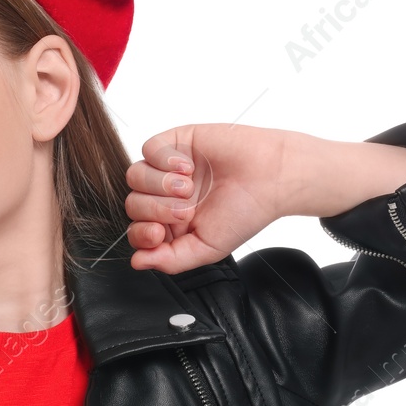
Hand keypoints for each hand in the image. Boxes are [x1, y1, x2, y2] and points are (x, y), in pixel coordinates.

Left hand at [125, 124, 287, 273]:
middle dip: (155, 209)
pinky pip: (149, 149)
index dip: (141, 233)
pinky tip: (189, 167)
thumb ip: (171, 260)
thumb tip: (136, 263)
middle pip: (133, 203)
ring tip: (190, 187)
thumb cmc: (245, 213)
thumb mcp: (207, 248)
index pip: (137, 230)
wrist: (272, 178)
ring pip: (135, 176)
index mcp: (171, 223)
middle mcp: (165, 195)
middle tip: (186, 210)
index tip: (159, 233)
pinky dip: (163, 159)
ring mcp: (167, 168)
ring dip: (159, 184)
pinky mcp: (176, 142)